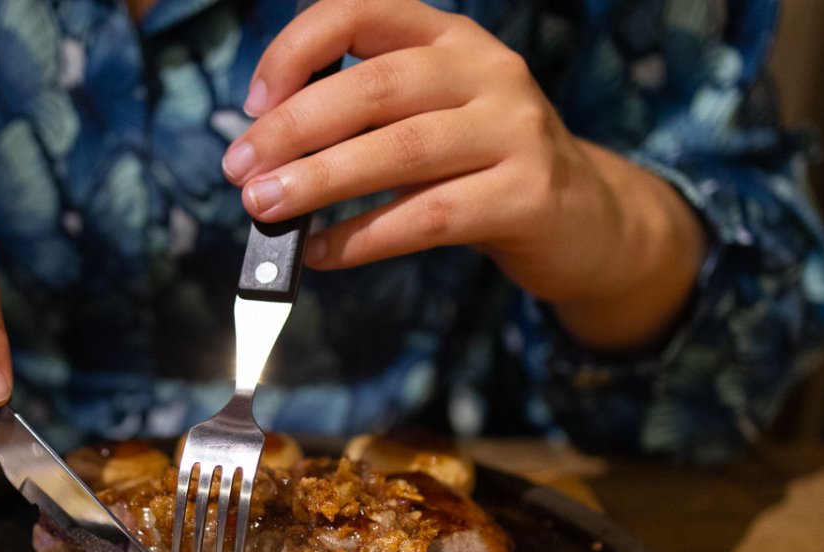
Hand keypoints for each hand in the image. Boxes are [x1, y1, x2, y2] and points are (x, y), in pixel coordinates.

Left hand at [223, 0, 706, 350]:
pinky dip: (365, 237)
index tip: (254, 100)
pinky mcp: (527, 195)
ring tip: (266, 209)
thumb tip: (265, 156)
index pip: (362, 10)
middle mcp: (486, 71)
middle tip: (239, 170)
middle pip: (375, 87)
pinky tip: (321, 254)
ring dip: (321, 181)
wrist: (584, 217)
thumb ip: (363, 120)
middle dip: (294, 129)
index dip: (299, 49)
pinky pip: (430, 217)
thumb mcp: (430, 117)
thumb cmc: (481, 167)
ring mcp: (513, 130)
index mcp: (450, 38)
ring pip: (401, 151)